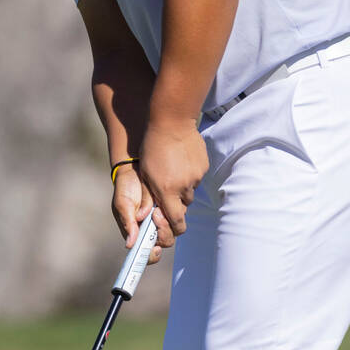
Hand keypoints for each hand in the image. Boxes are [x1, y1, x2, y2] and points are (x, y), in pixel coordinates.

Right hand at [112, 165, 167, 263]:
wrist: (135, 168)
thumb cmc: (125, 188)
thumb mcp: (122, 204)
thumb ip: (128, 222)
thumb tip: (130, 244)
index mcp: (136, 233)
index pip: (146, 254)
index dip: (151, 256)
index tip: (155, 249)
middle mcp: (151, 229)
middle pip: (165, 241)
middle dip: (162, 232)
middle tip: (155, 215)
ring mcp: (162, 219)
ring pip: (174, 229)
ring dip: (167, 221)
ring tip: (157, 207)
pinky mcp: (171, 208)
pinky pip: (179, 214)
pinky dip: (174, 210)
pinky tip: (163, 201)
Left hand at [137, 119, 207, 239]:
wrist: (171, 122)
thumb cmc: (152, 147)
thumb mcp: (145, 174)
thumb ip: (151, 196)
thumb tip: (150, 216)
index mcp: (167, 191)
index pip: (176, 222)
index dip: (173, 227)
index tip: (166, 222)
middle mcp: (184, 187)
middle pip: (184, 207)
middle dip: (176, 203)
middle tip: (167, 190)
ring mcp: (196, 176)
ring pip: (190, 191)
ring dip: (182, 187)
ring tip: (173, 170)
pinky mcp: (204, 166)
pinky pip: (197, 177)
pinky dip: (189, 173)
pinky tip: (181, 160)